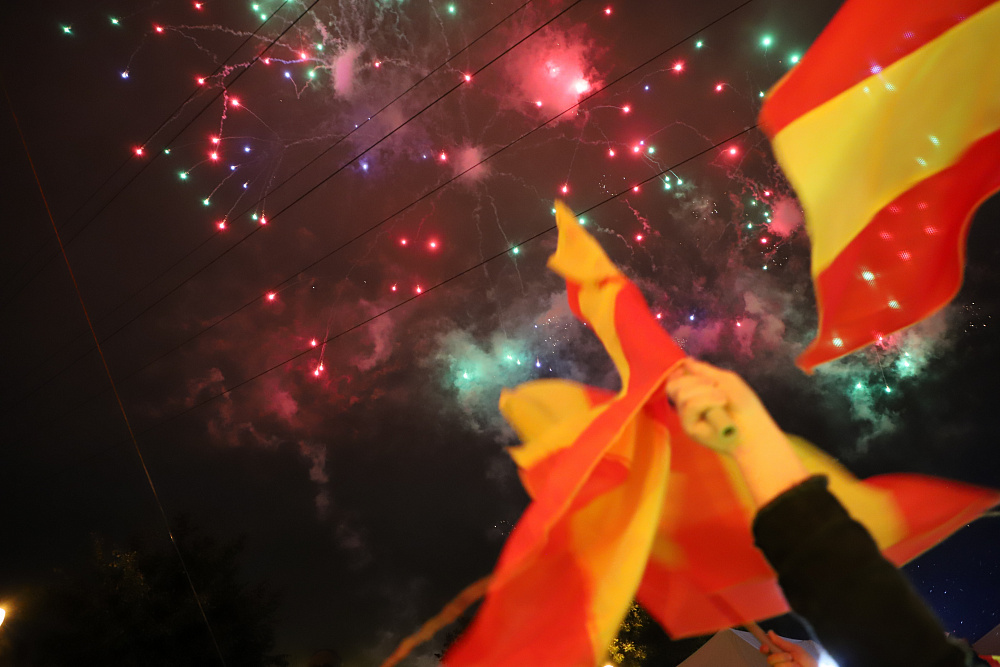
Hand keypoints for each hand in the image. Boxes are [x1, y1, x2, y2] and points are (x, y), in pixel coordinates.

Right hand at [665, 359, 809, 506]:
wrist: (755, 430)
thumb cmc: (744, 406)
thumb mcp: (726, 381)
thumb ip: (704, 371)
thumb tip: (687, 361)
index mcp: (694, 394)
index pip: (674, 382)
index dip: (679, 374)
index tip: (690, 370)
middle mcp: (687, 407)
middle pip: (674, 386)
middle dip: (696, 381)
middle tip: (716, 386)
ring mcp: (687, 418)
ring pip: (682, 395)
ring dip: (705, 392)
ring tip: (723, 398)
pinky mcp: (690, 428)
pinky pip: (689, 406)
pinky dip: (705, 401)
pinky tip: (721, 403)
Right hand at [759, 630, 817, 666]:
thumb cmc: (808, 661)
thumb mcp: (795, 649)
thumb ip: (782, 642)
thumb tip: (770, 633)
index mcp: (779, 654)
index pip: (766, 651)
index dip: (764, 648)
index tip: (766, 646)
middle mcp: (778, 663)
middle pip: (770, 659)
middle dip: (780, 657)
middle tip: (790, 657)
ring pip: (776, 666)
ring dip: (787, 664)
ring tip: (796, 665)